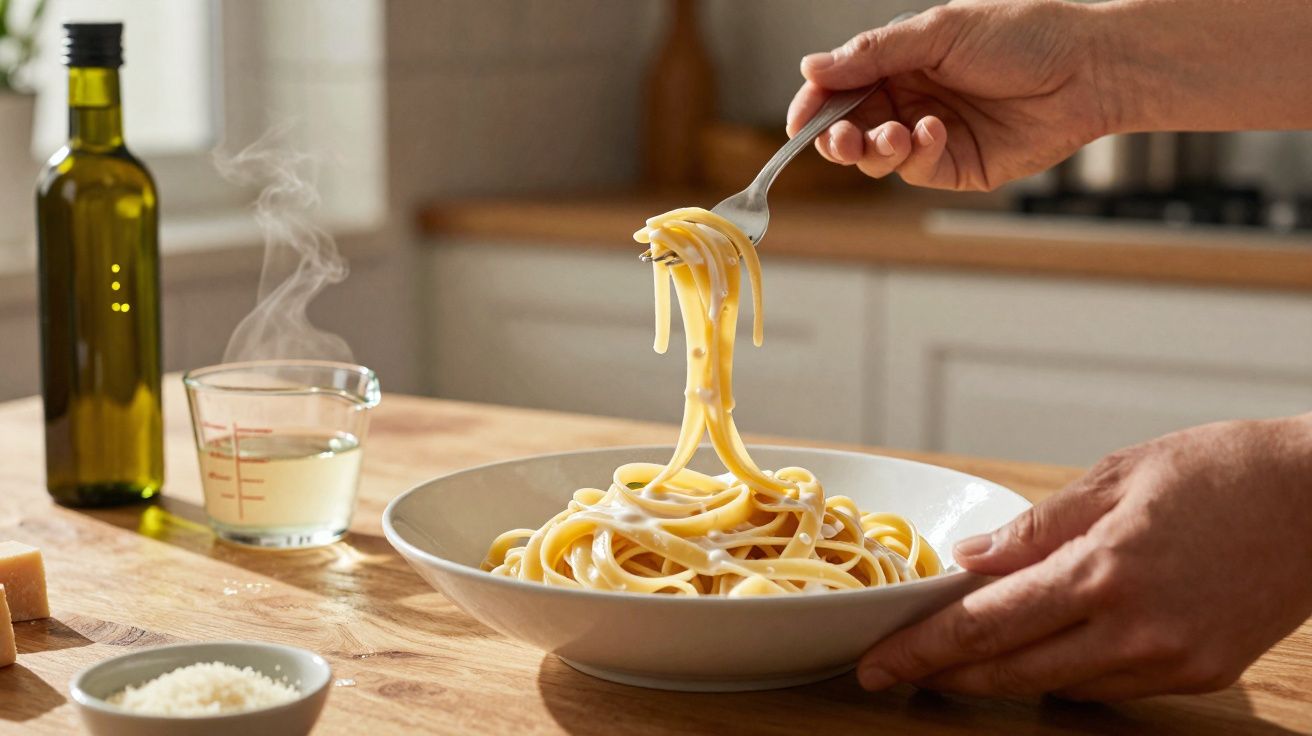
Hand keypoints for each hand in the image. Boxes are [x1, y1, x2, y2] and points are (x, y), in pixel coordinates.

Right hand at [786, 0, 1116, 190]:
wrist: (1089, 68)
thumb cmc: (1023, 35)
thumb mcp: (939, 32)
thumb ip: (873, 53)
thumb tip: (811, 67)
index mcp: (899, 62)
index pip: (838, 88)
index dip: (813, 105)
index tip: (798, 120)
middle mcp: (909, 100)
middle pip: (849, 129)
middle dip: (838, 137)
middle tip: (842, 139)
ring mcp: (931, 136)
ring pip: (876, 158)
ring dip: (875, 149)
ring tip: (896, 135)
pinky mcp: (957, 167)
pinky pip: (917, 171)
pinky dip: (917, 155)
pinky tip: (935, 132)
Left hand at [857, 414, 1311, 700]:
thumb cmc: (1221, 471)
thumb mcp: (1117, 476)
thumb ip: (1036, 529)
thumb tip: (970, 562)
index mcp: (1103, 570)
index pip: (986, 624)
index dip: (923, 649)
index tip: (877, 664)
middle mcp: (1135, 629)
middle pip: (1011, 670)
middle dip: (945, 674)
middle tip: (895, 672)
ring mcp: (1170, 660)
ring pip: (1057, 687)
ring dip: (1001, 676)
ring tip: (956, 660)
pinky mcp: (1201, 674)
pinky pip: (1109, 688)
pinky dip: (1065, 674)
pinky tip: (1042, 653)